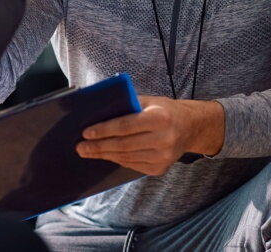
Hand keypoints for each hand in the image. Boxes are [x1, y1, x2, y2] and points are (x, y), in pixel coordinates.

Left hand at [75, 95, 223, 175]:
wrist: (190, 128)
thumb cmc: (164, 111)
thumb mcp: (149, 101)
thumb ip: (127, 105)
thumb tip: (97, 112)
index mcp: (160, 118)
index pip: (125, 126)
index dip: (104, 130)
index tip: (86, 133)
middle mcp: (164, 139)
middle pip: (123, 145)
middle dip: (98, 146)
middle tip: (80, 147)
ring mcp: (163, 157)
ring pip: (125, 157)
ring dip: (104, 155)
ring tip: (88, 152)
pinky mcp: (160, 168)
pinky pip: (132, 165)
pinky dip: (117, 160)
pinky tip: (106, 155)